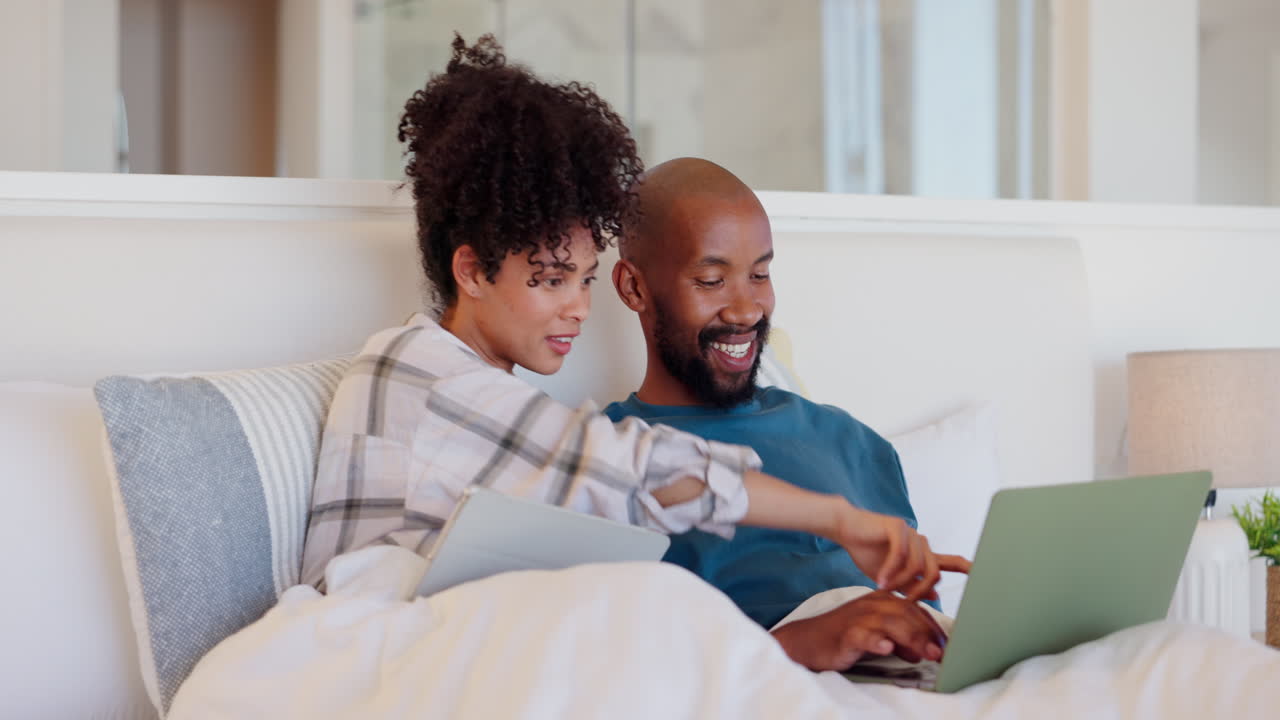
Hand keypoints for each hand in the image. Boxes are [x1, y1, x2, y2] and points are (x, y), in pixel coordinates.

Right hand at [771, 591, 948, 671]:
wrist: (808, 640)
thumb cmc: (844, 636)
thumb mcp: (878, 633)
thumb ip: (902, 637)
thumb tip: (925, 650)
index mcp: (881, 600)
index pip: (915, 609)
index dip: (933, 628)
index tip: (946, 647)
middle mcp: (872, 604)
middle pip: (907, 613)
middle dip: (928, 634)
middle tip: (941, 654)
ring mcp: (858, 618)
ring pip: (890, 622)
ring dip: (912, 638)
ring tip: (926, 654)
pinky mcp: (845, 633)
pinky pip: (863, 635)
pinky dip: (876, 641)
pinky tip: (886, 648)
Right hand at [834, 502, 971, 601]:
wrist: (846, 529)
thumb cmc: (867, 550)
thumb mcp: (890, 576)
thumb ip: (910, 586)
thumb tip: (934, 596)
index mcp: (922, 554)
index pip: (952, 562)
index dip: (970, 570)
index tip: (985, 579)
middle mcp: (921, 543)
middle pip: (935, 572)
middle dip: (921, 590)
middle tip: (904, 601)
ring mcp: (911, 533)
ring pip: (917, 566)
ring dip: (900, 582)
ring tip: (884, 588)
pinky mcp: (898, 528)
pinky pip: (901, 556)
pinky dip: (890, 571)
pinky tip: (880, 580)